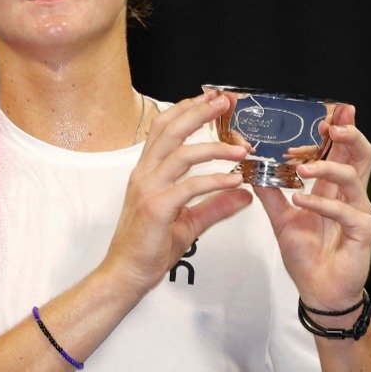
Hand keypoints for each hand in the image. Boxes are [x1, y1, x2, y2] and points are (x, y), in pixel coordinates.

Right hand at [103, 93, 252, 293]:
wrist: (127, 273)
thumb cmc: (149, 247)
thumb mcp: (188, 222)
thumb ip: (216, 205)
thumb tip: (244, 194)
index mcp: (148, 172)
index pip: (165, 128)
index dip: (188, 109)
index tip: (212, 98)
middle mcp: (145, 174)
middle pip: (171, 129)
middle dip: (200, 112)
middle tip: (226, 102)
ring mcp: (148, 189)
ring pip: (182, 154)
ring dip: (215, 147)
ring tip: (241, 148)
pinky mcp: (157, 208)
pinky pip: (190, 187)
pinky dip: (215, 181)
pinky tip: (235, 181)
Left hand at [254, 105, 370, 312]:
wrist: (317, 290)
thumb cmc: (307, 254)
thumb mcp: (281, 218)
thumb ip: (270, 192)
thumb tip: (251, 167)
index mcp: (334, 188)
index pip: (342, 150)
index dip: (339, 130)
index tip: (325, 113)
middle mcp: (351, 195)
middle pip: (361, 154)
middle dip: (348, 134)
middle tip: (329, 124)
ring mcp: (360, 211)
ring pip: (353, 177)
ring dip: (326, 167)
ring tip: (300, 167)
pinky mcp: (363, 231)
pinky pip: (346, 211)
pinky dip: (322, 203)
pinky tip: (300, 200)